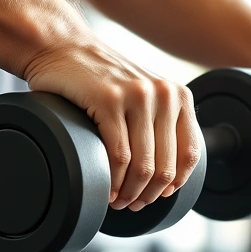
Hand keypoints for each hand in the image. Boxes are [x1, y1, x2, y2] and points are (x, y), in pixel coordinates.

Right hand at [24, 36, 202, 211]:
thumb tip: (167, 173)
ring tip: (119, 202)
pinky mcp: (108, 101)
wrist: (60, 46)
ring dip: (130, 194)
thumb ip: (159, 119)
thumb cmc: (97, 77)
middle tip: (132, 205)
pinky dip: (114, 182)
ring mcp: (137, 96)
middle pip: (165, 165)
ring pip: (143, 166)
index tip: (158, 196)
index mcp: (178, 95)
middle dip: (149, 195)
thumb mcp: (141, 92)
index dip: (176, 183)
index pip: (190, 153)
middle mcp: (163, 94)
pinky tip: (107, 191)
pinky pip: (118, 156)